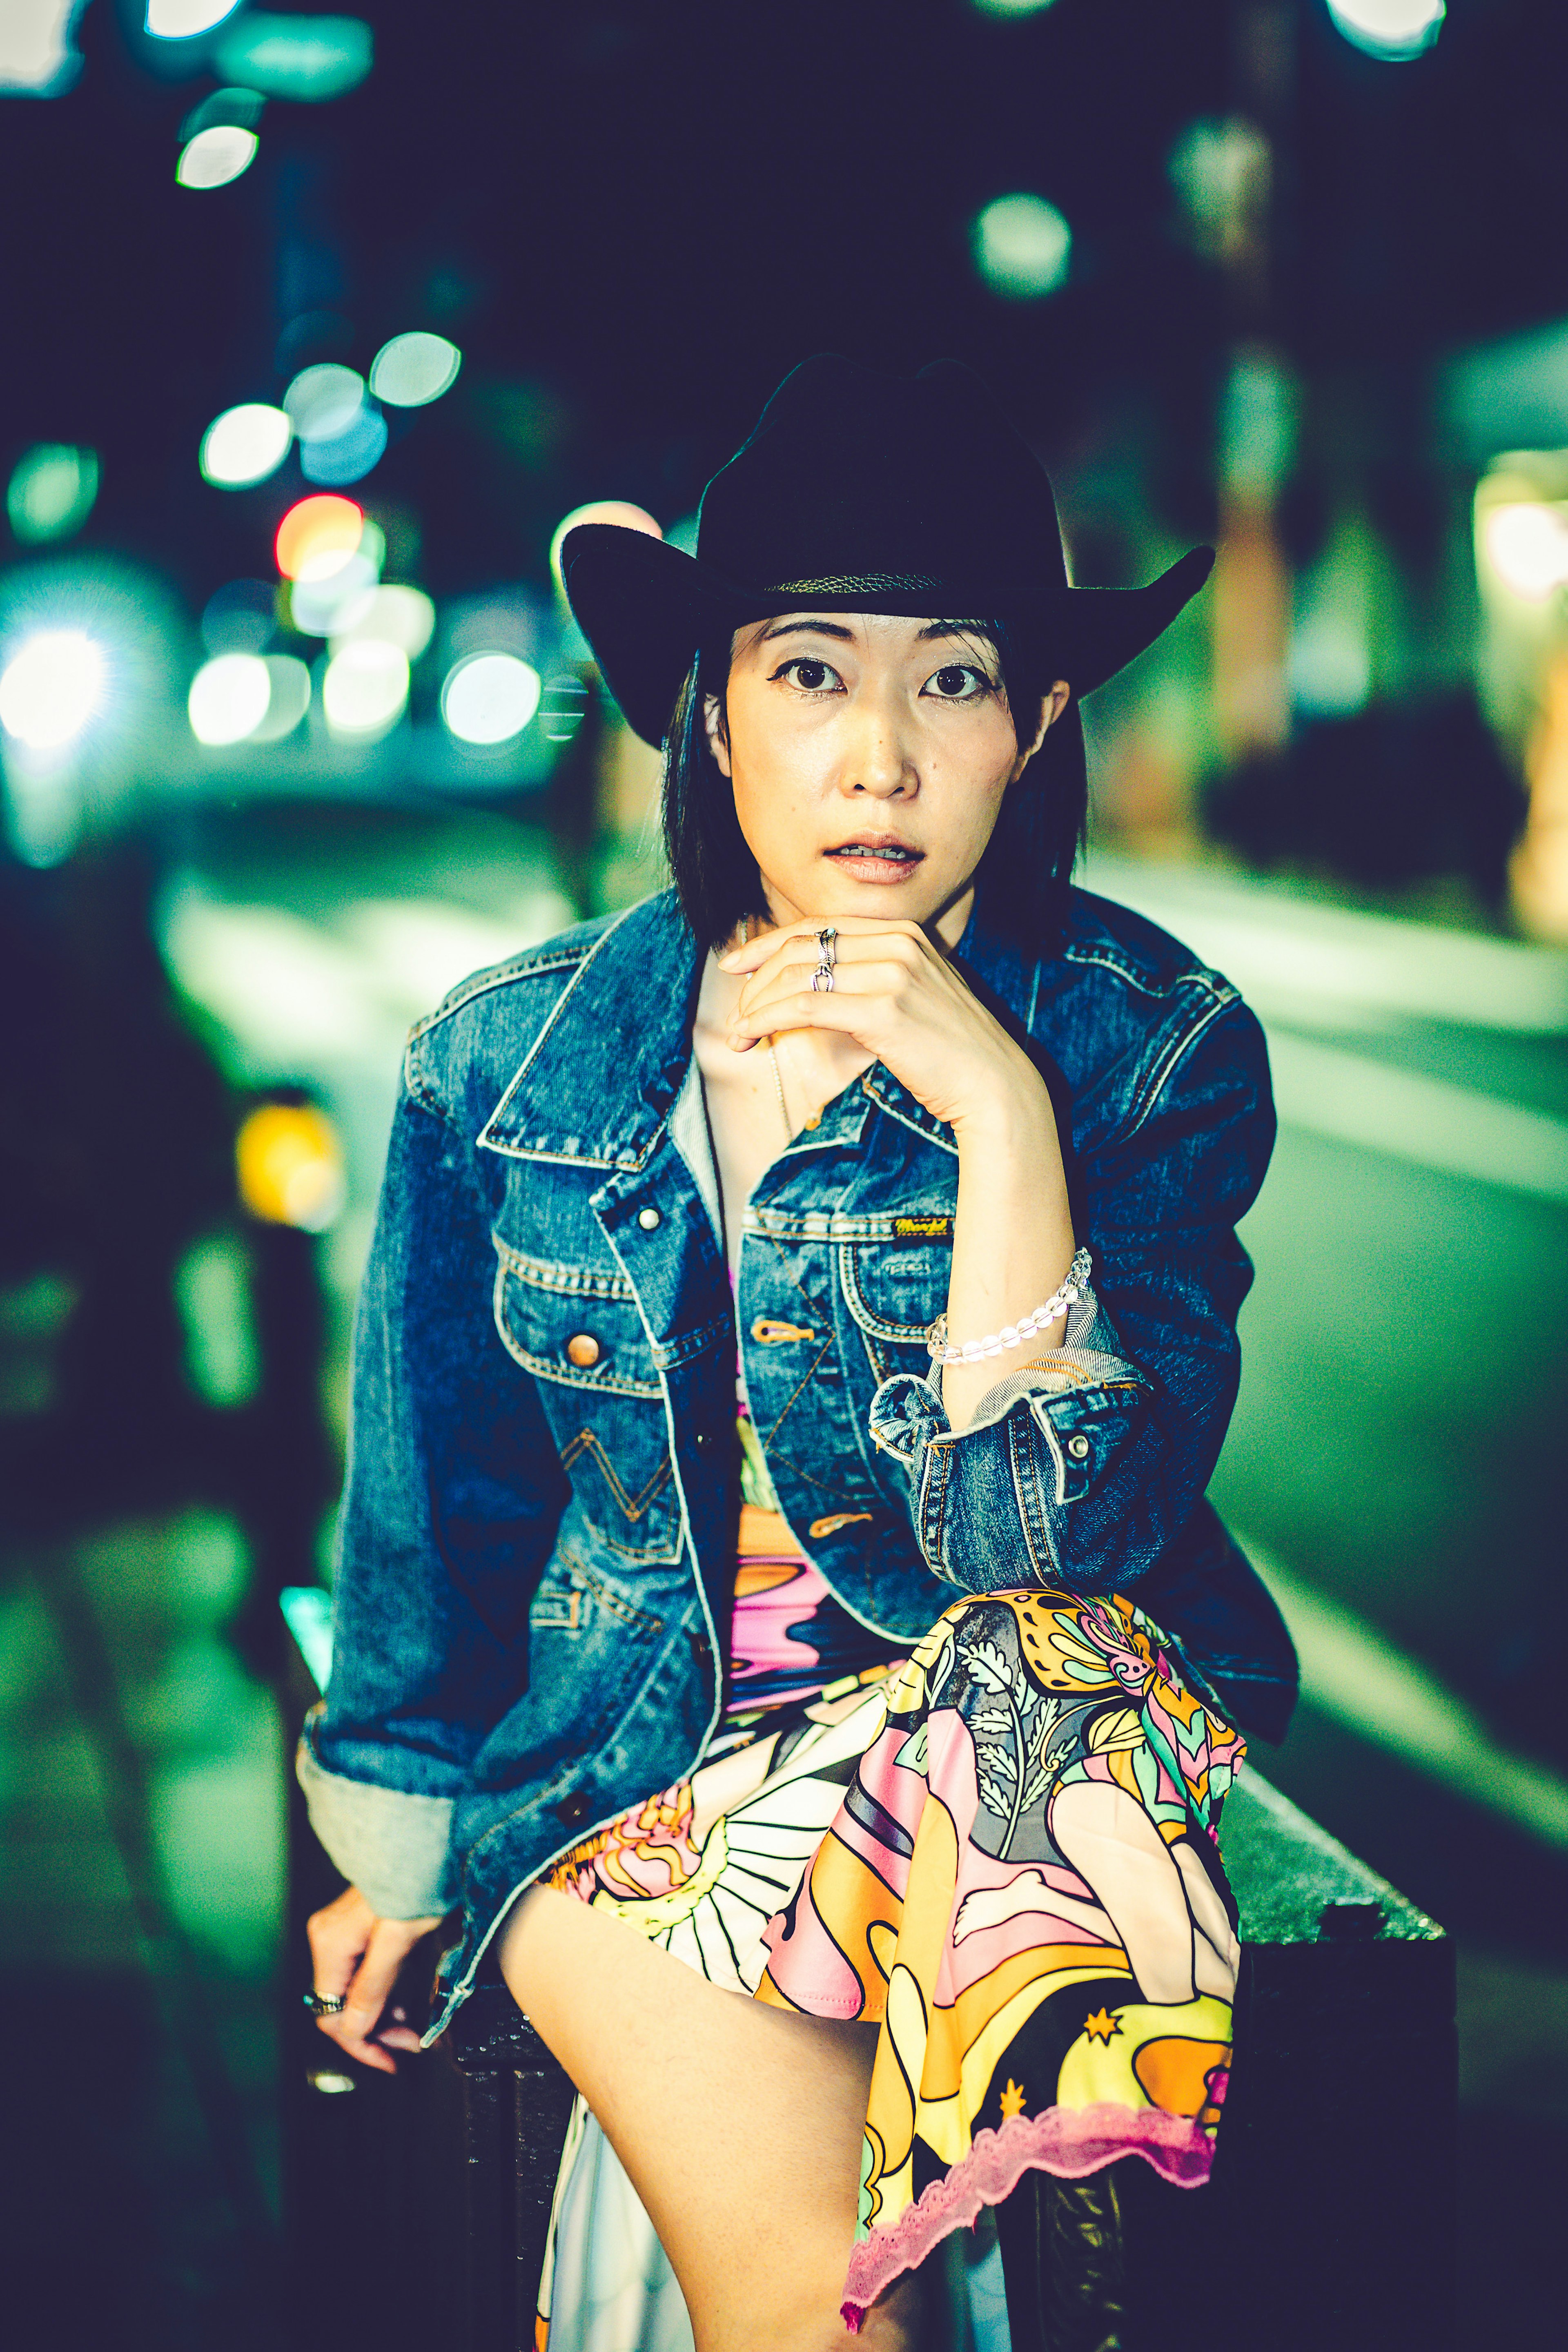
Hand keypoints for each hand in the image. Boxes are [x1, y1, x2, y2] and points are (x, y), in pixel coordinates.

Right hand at [305, 1886, 443, 2075]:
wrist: (426, 1845)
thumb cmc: (416, 1882)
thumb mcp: (399, 1939)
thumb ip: (374, 1985)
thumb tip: (355, 2029)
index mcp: (330, 1944)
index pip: (331, 2015)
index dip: (360, 2044)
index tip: (390, 2062)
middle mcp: (328, 1940)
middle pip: (342, 2006)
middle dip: (375, 2032)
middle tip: (410, 2045)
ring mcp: (341, 1935)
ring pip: (354, 1994)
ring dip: (382, 2016)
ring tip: (412, 2030)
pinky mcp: (359, 1932)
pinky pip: (363, 1976)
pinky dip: (383, 1994)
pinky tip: (404, 2005)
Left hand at [720, 914, 1046, 1137]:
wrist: (995, 1084)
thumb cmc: (951, 1052)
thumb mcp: (913, 997)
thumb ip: (871, 979)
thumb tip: (810, 988)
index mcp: (904, 932)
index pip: (819, 926)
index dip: (768, 943)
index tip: (736, 965)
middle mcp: (897, 942)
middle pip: (801, 946)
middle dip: (756, 978)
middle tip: (736, 1012)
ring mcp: (892, 972)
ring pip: (798, 974)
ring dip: (757, 1004)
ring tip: (740, 1034)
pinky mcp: (883, 1009)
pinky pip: (806, 1005)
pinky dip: (769, 1018)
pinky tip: (753, 1035)